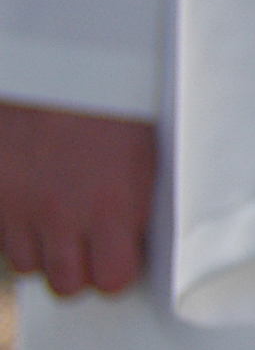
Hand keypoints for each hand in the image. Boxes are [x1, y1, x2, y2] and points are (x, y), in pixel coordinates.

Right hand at [0, 101, 154, 295]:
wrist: (60, 65)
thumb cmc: (114, 102)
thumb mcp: (145, 153)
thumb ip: (137, 206)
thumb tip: (137, 244)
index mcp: (115, 204)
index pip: (114, 279)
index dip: (116, 271)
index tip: (120, 256)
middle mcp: (64, 214)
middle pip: (68, 285)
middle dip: (81, 270)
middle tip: (89, 244)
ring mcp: (20, 206)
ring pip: (29, 266)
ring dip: (44, 251)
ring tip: (59, 220)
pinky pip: (1, 239)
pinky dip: (14, 231)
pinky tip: (32, 207)